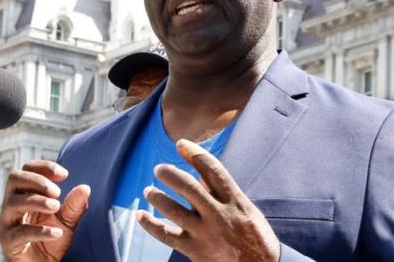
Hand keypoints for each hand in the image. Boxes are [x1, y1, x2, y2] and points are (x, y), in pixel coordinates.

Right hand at [0, 160, 90, 261]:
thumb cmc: (49, 241)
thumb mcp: (66, 221)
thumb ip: (74, 205)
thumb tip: (85, 188)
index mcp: (24, 195)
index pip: (26, 169)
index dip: (44, 167)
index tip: (64, 174)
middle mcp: (12, 205)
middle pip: (14, 178)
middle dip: (37, 180)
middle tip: (57, 192)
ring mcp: (8, 223)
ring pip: (13, 203)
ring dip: (37, 201)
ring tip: (56, 206)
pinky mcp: (9, 241)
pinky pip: (20, 233)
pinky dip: (40, 231)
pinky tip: (57, 232)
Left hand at [135, 139, 280, 261]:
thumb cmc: (253, 235)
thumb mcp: (244, 209)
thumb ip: (221, 191)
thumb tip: (200, 170)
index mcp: (234, 201)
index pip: (213, 170)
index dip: (195, 153)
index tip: (181, 144)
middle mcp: (218, 215)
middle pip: (188, 186)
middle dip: (170, 174)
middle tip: (159, 169)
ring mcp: (205, 233)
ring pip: (173, 209)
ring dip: (157, 196)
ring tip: (149, 190)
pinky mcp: (194, 250)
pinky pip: (166, 235)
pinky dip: (150, 224)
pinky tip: (140, 215)